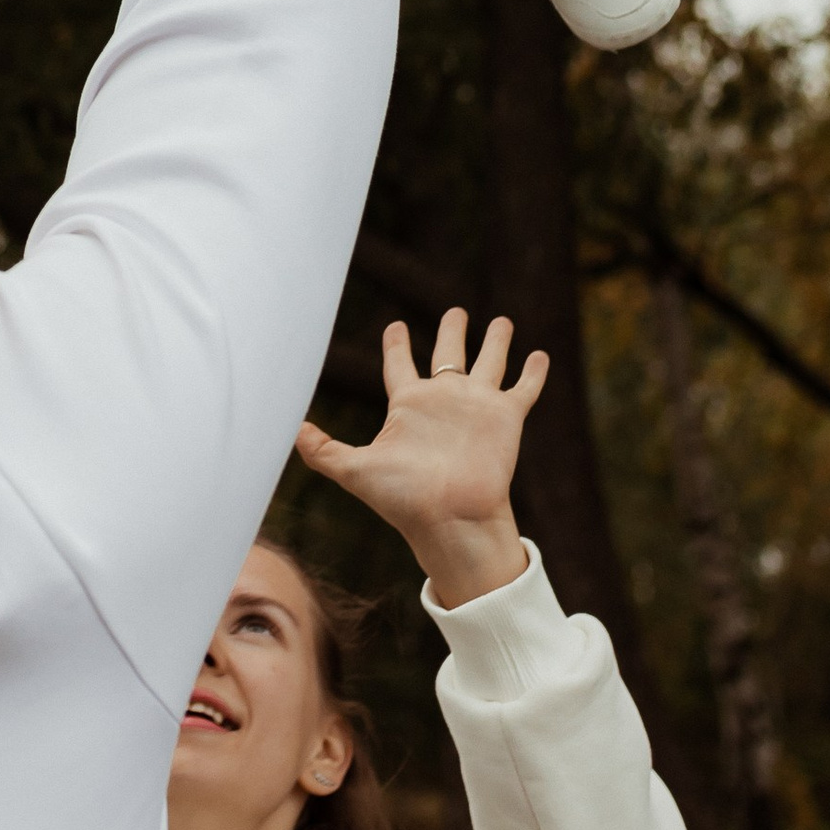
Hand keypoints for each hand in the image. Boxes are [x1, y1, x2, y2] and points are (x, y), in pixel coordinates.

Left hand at [295, 309, 544, 608]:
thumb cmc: (403, 498)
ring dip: (496, 342)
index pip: (400, 366)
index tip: (396, 326)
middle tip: (456, 311)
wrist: (450, 518)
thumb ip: (323, 450)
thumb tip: (290, 433)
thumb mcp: (355, 470)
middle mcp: (443, 401)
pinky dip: (532, 372)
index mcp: (408, 406)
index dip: (397, 345)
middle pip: (449, 355)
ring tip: (502, 321)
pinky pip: (522, 388)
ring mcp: (477, 407)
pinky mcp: (506, 418)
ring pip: (489, 362)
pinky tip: (540, 354)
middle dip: (452, 332)